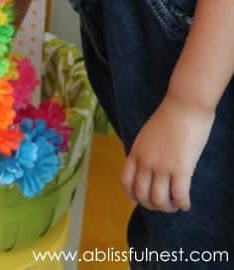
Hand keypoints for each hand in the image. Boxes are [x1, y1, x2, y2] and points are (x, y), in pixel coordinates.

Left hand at [120, 93, 214, 211]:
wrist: (184, 105)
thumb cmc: (169, 116)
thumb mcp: (147, 135)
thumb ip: (145, 152)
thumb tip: (149, 169)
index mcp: (136, 152)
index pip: (125, 181)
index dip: (132, 195)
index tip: (141, 200)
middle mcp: (145, 161)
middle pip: (141, 195)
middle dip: (151, 206)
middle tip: (163, 205)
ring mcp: (162, 166)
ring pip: (158, 200)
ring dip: (167, 208)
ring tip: (175, 205)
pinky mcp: (180, 168)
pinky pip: (179, 195)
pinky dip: (182, 204)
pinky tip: (186, 204)